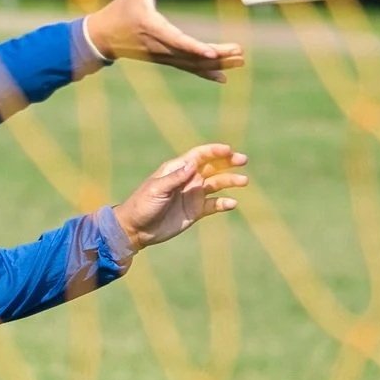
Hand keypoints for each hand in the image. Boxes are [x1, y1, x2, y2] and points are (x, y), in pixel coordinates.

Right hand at [82, 0, 245, 82]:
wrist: (102, 38)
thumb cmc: (120, 10)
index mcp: (153, 28)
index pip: (177, 41)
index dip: (195, 47)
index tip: (212, 52)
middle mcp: (160, 47)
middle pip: (192, 56)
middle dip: (217, 56)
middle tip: (240, 52)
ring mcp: (163, 56)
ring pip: (193, 64)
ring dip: (217, 65)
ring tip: (240, 61)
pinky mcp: (165, 59)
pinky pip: (188, 68)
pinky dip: (206, 73)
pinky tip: (224, 78)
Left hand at [113, 143, 249, 252]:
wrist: (136, 229)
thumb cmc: (142, 205)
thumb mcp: (157, 190)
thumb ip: (176, 178)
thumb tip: (194, 163)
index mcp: (177, 169)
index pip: (200, 155)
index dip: (215, 151)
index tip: (228, 150)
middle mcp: (188, 179)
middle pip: (213, 166)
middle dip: (228, 162)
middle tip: (243, 160)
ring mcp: (193, 195)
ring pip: (217, 184)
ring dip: (230, 181)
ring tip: (243, 181)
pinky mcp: (196, 211)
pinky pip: (214, 204)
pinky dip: (224, 203)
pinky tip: (232, 203)